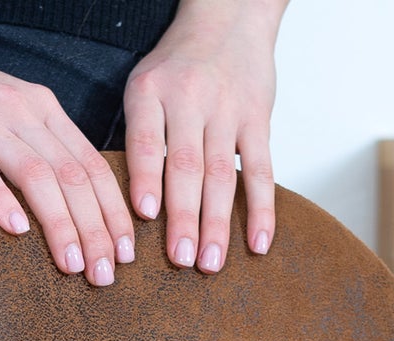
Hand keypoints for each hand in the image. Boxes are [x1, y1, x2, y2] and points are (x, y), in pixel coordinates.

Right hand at [0, 0, 133, 283]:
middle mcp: (20, 111)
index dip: (115, 213)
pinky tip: (17, 231)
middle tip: (106, 276)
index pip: (94, 165)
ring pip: (36, 175)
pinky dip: (0, 200)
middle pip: (72, 176)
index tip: (128, 254)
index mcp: (43, 110)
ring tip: (73, 266)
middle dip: (96, 230)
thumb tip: (80, 204)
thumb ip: (42, 149)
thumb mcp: (10, 114)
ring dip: (60, 225)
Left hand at [123, 0, 287, 270]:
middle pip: (186, 166)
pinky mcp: (258, 120)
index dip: (146, 177)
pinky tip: (258, 244)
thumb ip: (140, 134)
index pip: (147, 139)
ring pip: (222, 175)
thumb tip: (132, 204)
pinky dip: (261, 210)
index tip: (145, 214)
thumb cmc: (179, 66)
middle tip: (181, 260)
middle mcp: (188, 99)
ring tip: (211, 263)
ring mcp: (227, 110)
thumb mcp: (146, 86)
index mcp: (150, 91)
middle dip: (184, 217)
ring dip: (218, 223)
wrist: (228, 20)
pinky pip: (261, 171)